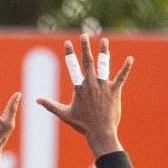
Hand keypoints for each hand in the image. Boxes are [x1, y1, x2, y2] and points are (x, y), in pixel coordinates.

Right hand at [36, 34, 132, 156]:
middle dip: (85, 47)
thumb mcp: (64, 114)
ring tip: (105, 40)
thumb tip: (36, 100)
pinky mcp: (114, 91)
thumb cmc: (82, 124)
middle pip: (88, 62)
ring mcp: (103, 87)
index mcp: (79, 88)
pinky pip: (121, 77)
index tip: (67, 42)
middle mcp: (91, 84)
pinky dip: (126, 68)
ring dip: (104, 52)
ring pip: (104, 66)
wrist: (100, 133)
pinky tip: (130, 59)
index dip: (69, 54)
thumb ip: (50, 105)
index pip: (72, 67)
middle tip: (84, 35)